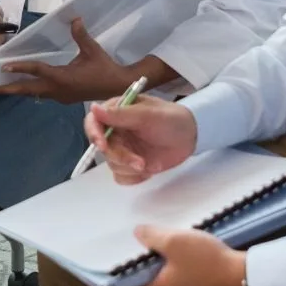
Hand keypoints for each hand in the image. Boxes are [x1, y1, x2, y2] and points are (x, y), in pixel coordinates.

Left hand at [0, 18, 134, 103]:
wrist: (118, 87)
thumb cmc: (105, 68)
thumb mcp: (92, 50)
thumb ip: (81, 35)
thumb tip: (75, 18)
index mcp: (62, 78)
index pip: (37, 71)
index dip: (21, 68)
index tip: (4, 66)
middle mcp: (57, 90)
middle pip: (27, 89)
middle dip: (7, 89)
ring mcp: (59, 96)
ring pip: (33, 93)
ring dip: (17, 90)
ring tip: (0, 88)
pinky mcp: (63, 98)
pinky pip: (42, 94)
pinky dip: (30, 90)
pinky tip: (24, 86)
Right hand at [82, 97, 197, 184]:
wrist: (191, 137)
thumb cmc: (171, 119)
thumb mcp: (148, 115)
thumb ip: (120, 114)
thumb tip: (94, 108)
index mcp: (116, 112)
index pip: (94, 122)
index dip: (94, 134)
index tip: (103, 145)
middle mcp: (116, 131)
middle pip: (103, 148)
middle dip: (120, 157)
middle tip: (140, 162)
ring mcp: (122, 148)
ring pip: (112, 164)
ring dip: (129, 167)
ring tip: (148, 164)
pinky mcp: (130, 164)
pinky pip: (121, 176)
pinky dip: (133, 177)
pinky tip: (148, 170)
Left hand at [133, 226, 247, 285]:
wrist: (245, 281)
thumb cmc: (206, 263)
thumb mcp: (176, 241)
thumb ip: (151, 236)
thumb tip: (136, 233)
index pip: (129, 279)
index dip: (132, 260)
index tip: (137, 244)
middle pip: (148, 283)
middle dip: (151, 264)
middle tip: (155, 243)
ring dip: (167, 270)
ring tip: (173, 249)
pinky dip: (181, 277)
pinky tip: (190, 262)